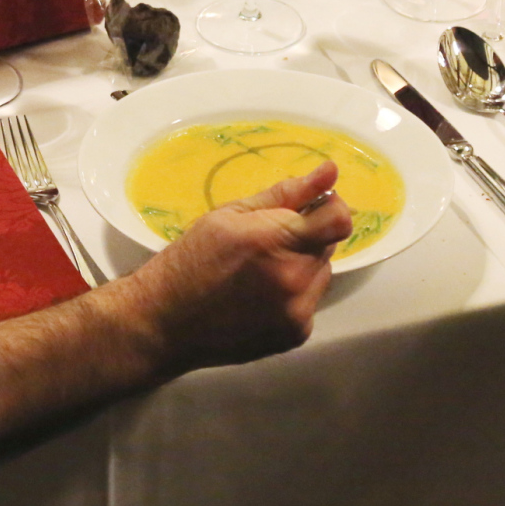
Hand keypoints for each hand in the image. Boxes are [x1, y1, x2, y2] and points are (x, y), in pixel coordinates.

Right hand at [118, 162, 351, 373]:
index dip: (330, 208)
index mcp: (275, 241)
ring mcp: (297, 311)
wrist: (166, 319)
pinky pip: (310, 301)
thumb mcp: (229, 215)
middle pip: (327, 245)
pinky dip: (293, 295)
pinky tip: (258, 296)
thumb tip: (329, 172)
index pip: (339, 220)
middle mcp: (294, 278)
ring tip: (258, 273)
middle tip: (265, 243)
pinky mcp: (297, 333)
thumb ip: (285, 194)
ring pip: (320, 273)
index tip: (312, 207)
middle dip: (305, 237)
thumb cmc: (190, 261)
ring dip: (301, 265)